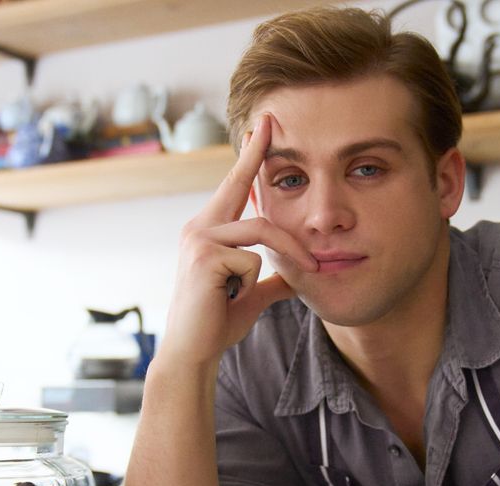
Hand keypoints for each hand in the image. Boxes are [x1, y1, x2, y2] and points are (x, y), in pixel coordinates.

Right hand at [158, 114, 318, 367]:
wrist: (194, 352)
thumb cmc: (218, 322)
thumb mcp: (253, 294)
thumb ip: (273, 278)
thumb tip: (299, 275)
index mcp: (209, 230)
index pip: (233, 187)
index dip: (249, 157)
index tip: (261, 127)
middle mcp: (199, 227)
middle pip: (238, 185)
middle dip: (256, 152)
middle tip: (272, 120)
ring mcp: (199, 240)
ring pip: (261, 232)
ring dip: (290, 254)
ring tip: (304, 273)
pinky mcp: (205, 258)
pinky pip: (253, 260)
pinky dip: (254, 283)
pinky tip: (231, 298)